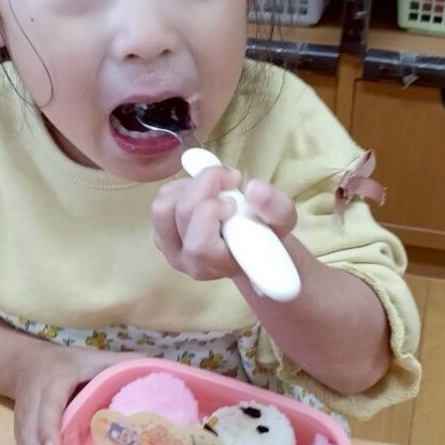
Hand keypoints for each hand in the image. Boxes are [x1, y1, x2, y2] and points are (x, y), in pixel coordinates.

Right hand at [10, 343, 130, 444]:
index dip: (48, 428)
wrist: (25, 363)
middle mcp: (33, 407)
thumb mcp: (91, 357)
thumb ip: (120, 361)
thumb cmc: (66, 362)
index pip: (47, 408)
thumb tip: (157, 365)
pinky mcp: (21, 439)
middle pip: (29, 440)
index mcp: (52, 384)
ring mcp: (23, 426)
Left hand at [152, 167, 297, 283]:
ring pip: (164, 206)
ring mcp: (169, 248)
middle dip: (206, 185)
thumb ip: (277, 208)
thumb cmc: (266, 237)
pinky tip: (203, 192)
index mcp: (217, 266)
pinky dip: (181, 188)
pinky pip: (161, 201)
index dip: (211, 213)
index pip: (199, 246)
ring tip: (215, 186)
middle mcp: (187, 261)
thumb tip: (254, 188)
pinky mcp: (160, 232)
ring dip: (190, 186)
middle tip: (230, 178)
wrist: (251, 247)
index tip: (233, 201)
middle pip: (181, 214)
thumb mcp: (284, 223)